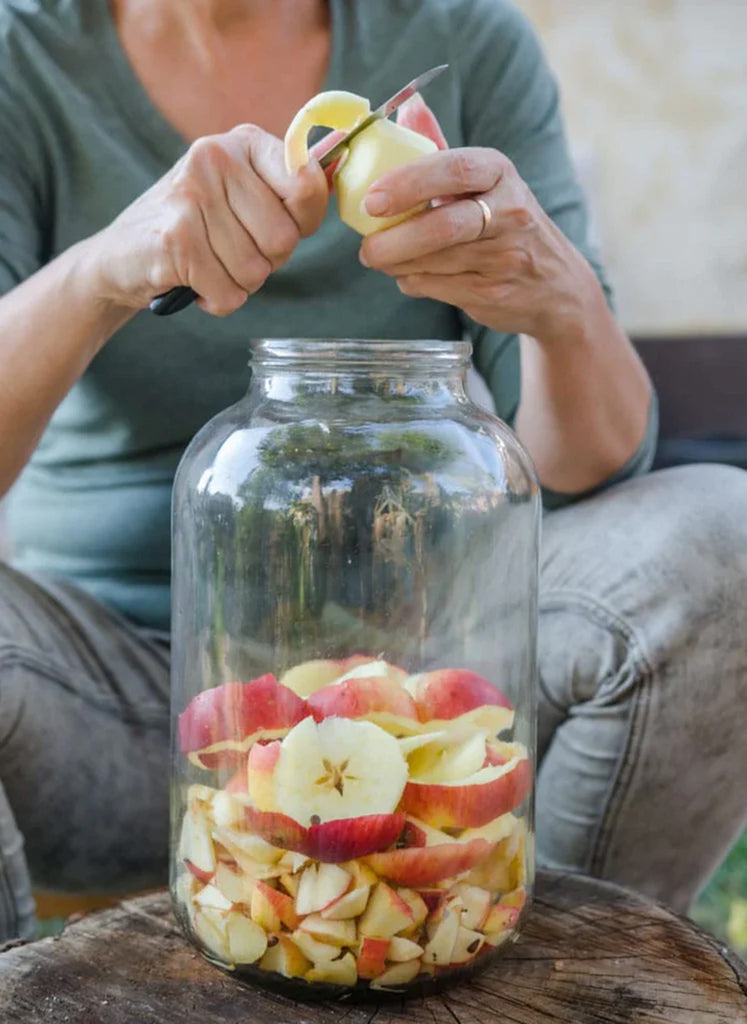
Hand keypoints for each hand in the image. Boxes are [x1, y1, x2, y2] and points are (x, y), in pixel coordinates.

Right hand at [90, 125, 327, 316]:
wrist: (121, 256)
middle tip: (231, 250)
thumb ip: (288, 191)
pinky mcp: (174, 239)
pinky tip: (195, 282)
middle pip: (284, 239)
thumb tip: (331, 180)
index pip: (308, 184)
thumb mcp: (243, 195)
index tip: (273, 224)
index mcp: (243, 142)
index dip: (302, 222)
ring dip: (238, 283)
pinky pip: (228, 293)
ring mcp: (191, 196)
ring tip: (210, 264)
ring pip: (256, 271)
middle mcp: (215, 158)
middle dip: (267, 261)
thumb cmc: (198, 228)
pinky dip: (217, 300)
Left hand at [359, 147, 598, 342]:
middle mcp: (510, 212)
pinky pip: (439, 288)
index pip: (455, 169)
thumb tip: (409, 106)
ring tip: (379, 259)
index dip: (409, 183)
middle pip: (445, 226)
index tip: (371, 199)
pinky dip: (413, 282)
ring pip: (436, 262)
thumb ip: (443, 150)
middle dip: (396, 239)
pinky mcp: (495, 293)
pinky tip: (408, 275)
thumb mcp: (486, 181)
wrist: (555, 285)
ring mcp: (506, 257)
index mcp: (500, 172)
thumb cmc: (506, 224)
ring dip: (398, 264)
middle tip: (366, 248)